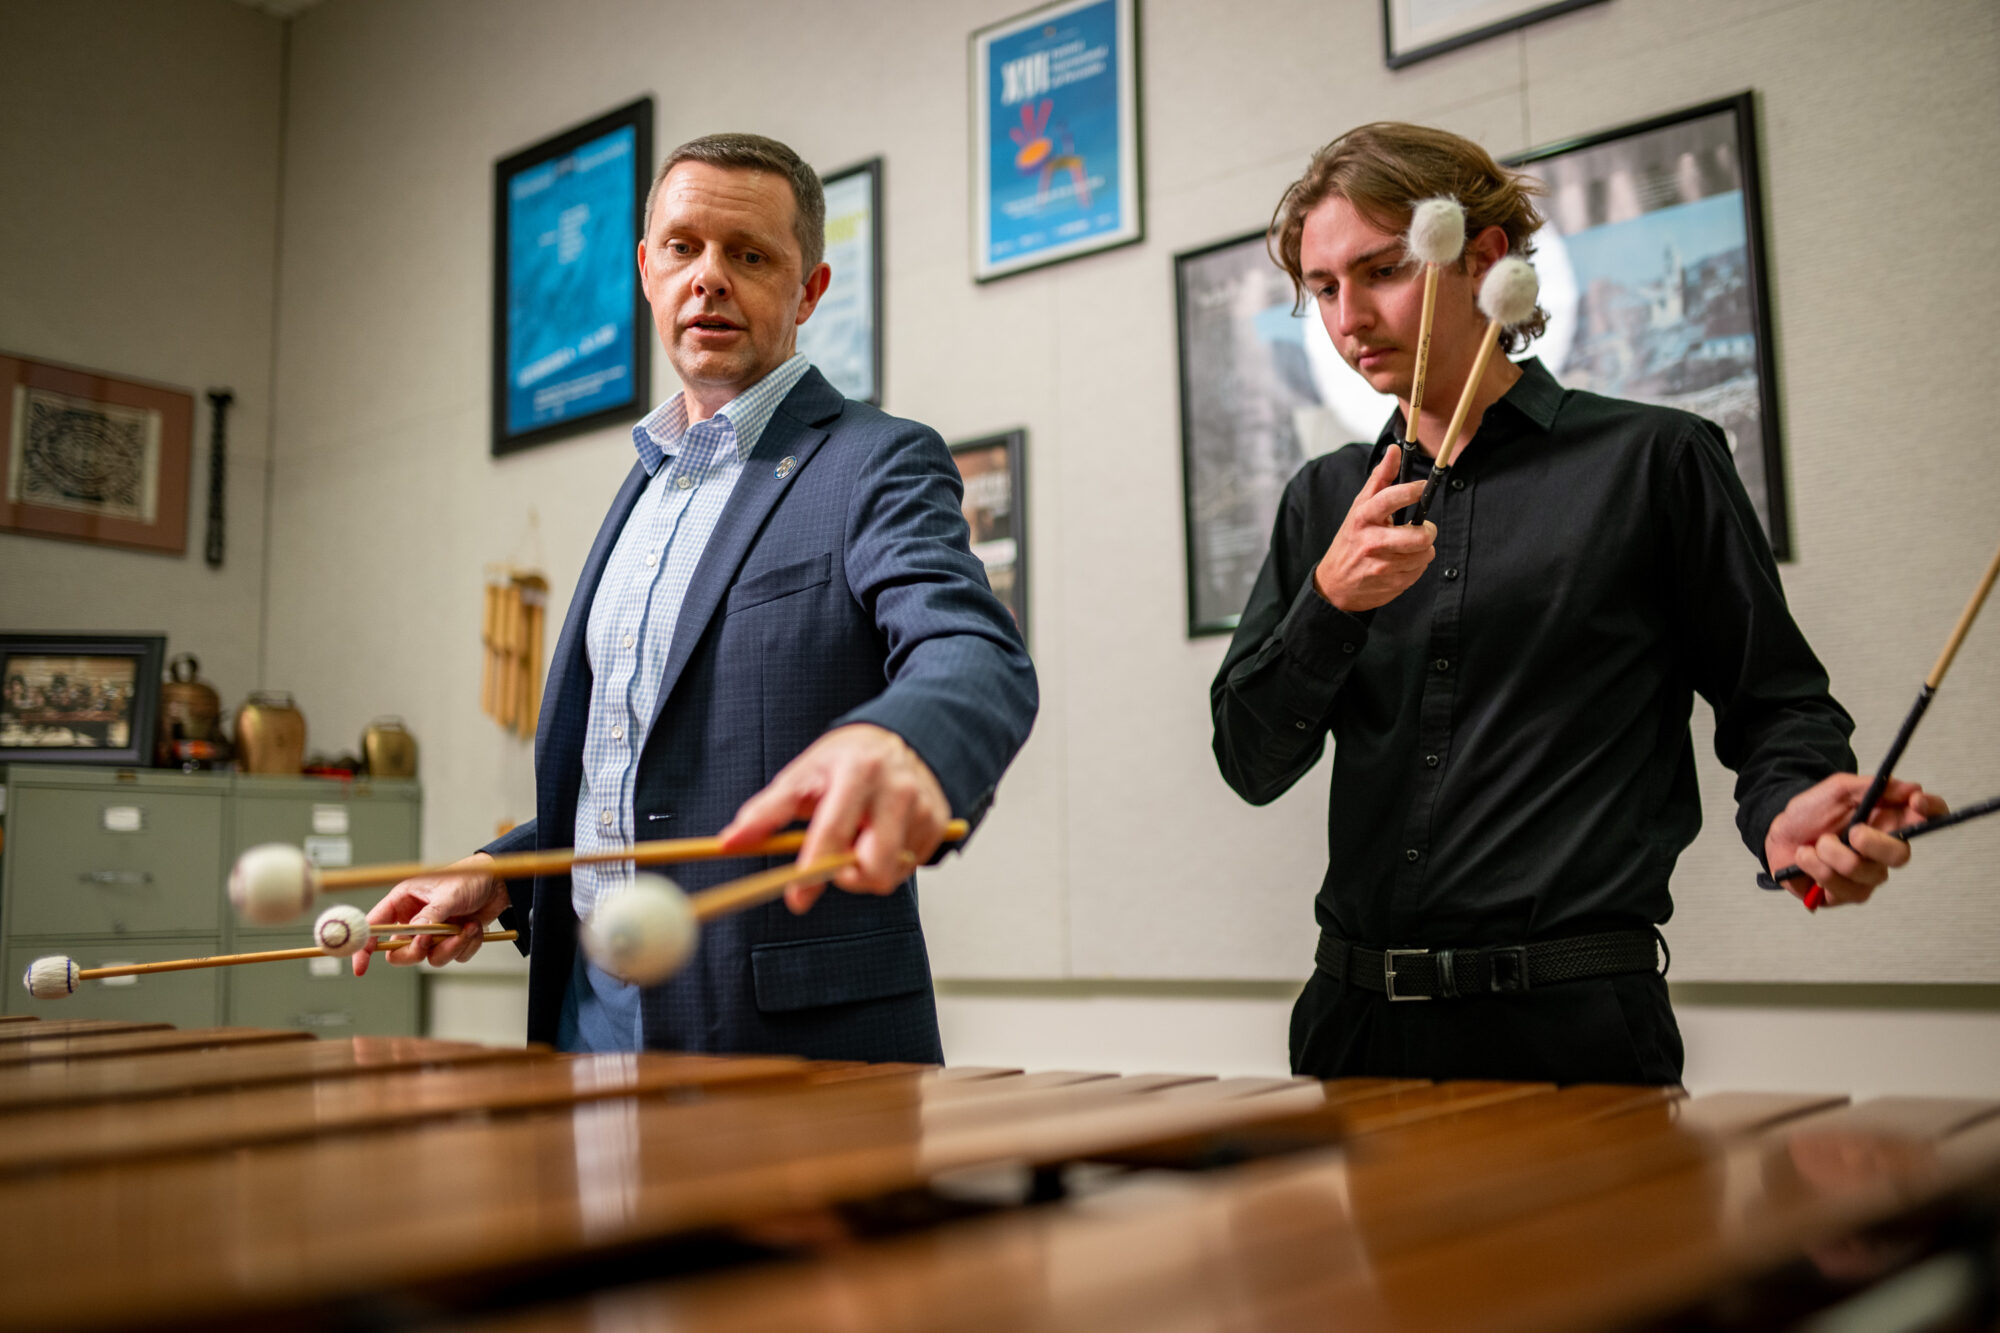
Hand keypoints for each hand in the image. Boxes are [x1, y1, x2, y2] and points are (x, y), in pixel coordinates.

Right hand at [352, 852, 509, 974]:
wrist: (499, 884)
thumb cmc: (469, 878)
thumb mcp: (448, 894)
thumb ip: (431, 916)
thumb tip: (416, 934)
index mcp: (403, 902)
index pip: (375, 927)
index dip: (364, 948)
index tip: (361, 968)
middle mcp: (414, 919)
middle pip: (400, 952)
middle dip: (417, 950)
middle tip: (431, 940)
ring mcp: (433, 933)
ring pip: (429, 958)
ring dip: (451, 946)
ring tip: (467, 927)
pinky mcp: (452, 941)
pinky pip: (453, 957)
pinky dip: (466, 946)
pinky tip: (475, 928)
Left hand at [719, 723, 948, 913]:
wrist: (901, 735)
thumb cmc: (845, 760)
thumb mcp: (803, 776)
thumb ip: (766, 811)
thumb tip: (730, 842)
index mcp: (859, 771)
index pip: (834, 831)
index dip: (812, 870)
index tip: (796, 898)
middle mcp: (897, 789)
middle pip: (874, 867)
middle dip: (847, 878)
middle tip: (832, 864)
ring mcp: (924, 807)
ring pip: (891, 874)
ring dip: (866, 871)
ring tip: (858, 841)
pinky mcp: (940, 823)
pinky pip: (909, 867)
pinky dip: (889, 862)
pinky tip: (881, 836)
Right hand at [1314, 447, 1435, 612]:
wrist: (1335, 584)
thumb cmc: (1351, 540)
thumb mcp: (1359, 508)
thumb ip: (1380, 478)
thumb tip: (1395, 450)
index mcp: (1363, 518)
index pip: (1390, 499)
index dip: (1412, 491)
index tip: (1423, 488)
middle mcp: (1371, 542)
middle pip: (1420, 536)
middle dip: (1427, 531)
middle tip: (1422, 529)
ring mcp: (1382, 566)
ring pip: (1426, 554)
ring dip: (1422, 550)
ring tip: (1406, 548)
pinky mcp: (1392, 584)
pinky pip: (1421, 570)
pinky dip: (1416, 565)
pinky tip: (1401, 563)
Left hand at [1764, 775, 1948, 906]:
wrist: (1776, 834)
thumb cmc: (1810, 813)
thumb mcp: (1836, 790)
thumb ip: (1870, 787)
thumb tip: (1910, 787)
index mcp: (1888, 823)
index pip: (1927, 819)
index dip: (1933, 811)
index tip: (1916, 802)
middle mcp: (1883, 853)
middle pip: (1901, 855)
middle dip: (1873, 842)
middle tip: (1852, 832)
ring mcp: (1866, 877)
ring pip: (1862, 872)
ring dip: (1830, 853)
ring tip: (1815, 844)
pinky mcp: (1845, 895)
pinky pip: (1839, 888)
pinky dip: (1814, 867)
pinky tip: (1804, 858)